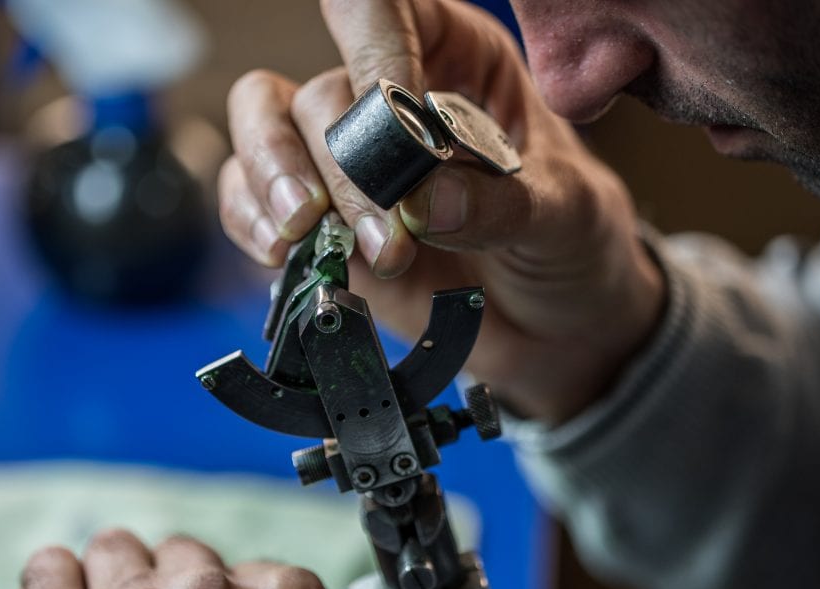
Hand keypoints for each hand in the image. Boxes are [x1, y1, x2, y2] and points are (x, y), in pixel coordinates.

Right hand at [219, 0, 663, 422]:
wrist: (556, 326)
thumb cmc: (571, 244)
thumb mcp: (566, 215)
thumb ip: (501, 205)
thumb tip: (423, 200)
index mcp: (456, 59)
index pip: (383, 10)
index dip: (373, 49)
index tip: (388, 118)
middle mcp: (388, 96)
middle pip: (323, 92)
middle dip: (344, 168)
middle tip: (385, 237)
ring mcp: (345, 160)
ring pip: (265, 122)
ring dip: (276, 180)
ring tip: (307, 237)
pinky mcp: (317, 221)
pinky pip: (248, 195)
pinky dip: (251, 220)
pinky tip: (284, 253)